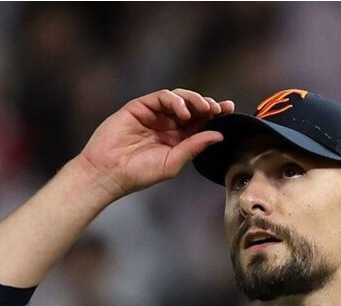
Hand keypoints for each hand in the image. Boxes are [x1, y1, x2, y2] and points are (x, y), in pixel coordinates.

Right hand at [76, 89, 234, 199]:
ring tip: (205, 109)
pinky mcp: (140, 106)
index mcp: (177, 140)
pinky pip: (162, 97)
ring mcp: (154, 114)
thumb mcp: (173, 163)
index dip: (215, 116)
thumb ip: (194, 147)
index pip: (200, 123)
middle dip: (208, 105)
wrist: (110, 172)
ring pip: (180, 98)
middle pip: (193, 108)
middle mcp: (167, 125)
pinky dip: (176, 101)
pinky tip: (184, 112)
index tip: (230, 111)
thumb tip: (218, 135)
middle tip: (220, 109)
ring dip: (195, 100)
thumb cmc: (139, 173)